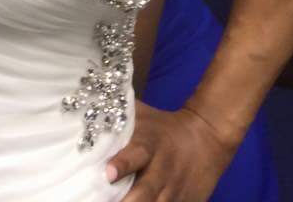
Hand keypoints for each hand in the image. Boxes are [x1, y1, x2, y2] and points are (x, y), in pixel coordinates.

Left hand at [106, 100, 235, 200]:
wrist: (207, 137)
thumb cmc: (163, 126)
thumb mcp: (143, 115)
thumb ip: (118, 113)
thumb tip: (86, 101)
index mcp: (149, 146)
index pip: (136, 155)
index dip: (122, 164)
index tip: (108, 173)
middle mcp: (162, 171)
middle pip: (145, 191)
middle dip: (128, 201)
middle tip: (105, 201)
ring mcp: (174, 191)